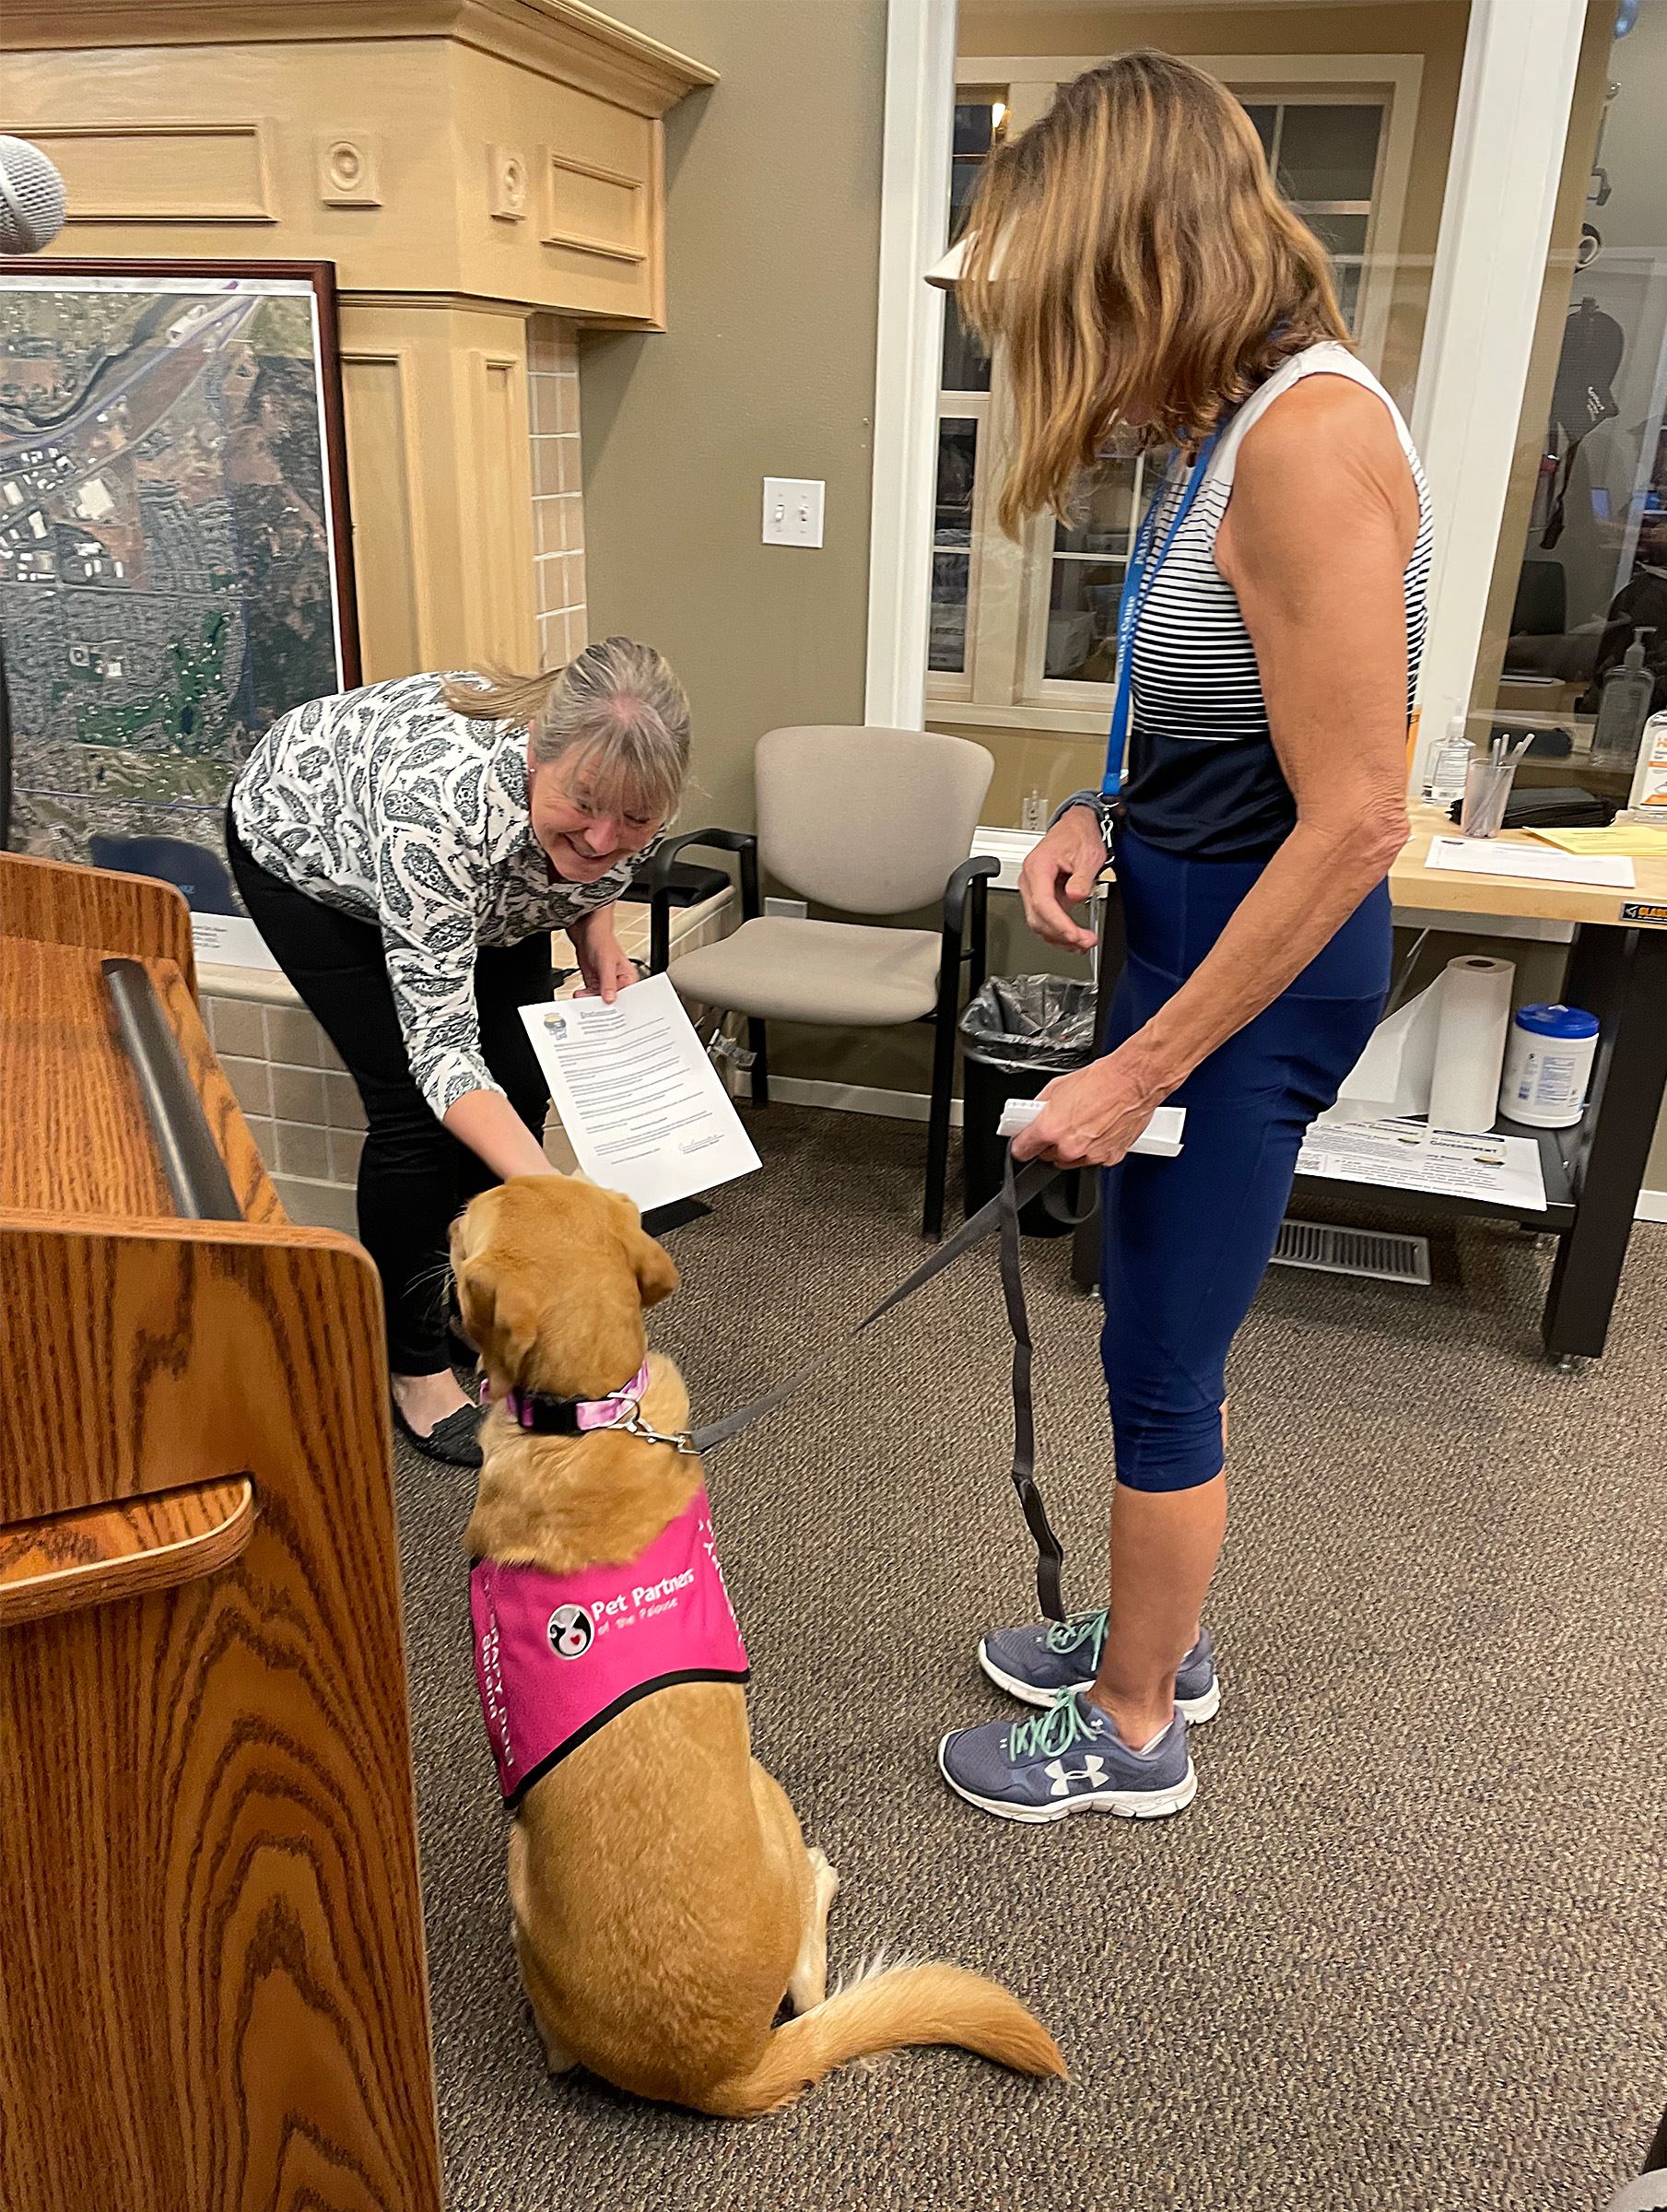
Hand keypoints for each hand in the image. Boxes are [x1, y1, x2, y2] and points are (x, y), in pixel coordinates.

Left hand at [569, 908, 636, 1003]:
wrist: (586, 933)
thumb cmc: (602, 940)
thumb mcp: (607, 963)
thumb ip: (608, 982)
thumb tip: (610, 999)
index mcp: (629, 978)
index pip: (627, 998)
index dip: (619, 1006)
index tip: (609, 1010)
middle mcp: (618, 983)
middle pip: (613, 1001)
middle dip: (602, 1005)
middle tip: (594, 1008)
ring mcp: (605, 984)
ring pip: (600, 1000)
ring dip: (590, 1001)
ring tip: (584, 999)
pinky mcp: (595, 983)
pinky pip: (590, 995)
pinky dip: (584, 997)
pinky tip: (580, 995)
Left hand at [1010, 1039, 1169, 1170]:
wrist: (1133, 1081)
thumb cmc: (1101, 1080)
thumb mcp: (1058, 1086)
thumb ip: (1040, 1107)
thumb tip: (1032, 1113)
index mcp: (1051, 1129)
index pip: (1022, 1150)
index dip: (1022, 1145)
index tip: (1023, 1143)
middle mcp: (1069, 1147)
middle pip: (1047, 1156)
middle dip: (1051, 1143)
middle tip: (1061, 1125)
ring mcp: (1090, 1155)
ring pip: (1070, 1160)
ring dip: (1072, 1147)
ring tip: (1084, 1124)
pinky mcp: (1109, 1158)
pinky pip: (1093, 1158)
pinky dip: (1094, 1148)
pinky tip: (1100, 1129)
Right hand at [1018, 807, 1105, 952]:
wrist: (1075, 827)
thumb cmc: (1078, 835)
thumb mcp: (1088, 854)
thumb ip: (1082, 877)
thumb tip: (1076, 896)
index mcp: (1038, 866)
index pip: (1042, 903)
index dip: (1058, 923)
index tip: (1074, 935)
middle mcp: (1030, 879)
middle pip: (1038, 918)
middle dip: (1061, 935)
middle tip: (1084, 942)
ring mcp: (1033, 889)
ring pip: (1039, 923)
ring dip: (1060, 937)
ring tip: (1082, 943)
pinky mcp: (1041, 895)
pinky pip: (1045, 919)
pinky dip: (1059, 931)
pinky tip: (1073, 938)